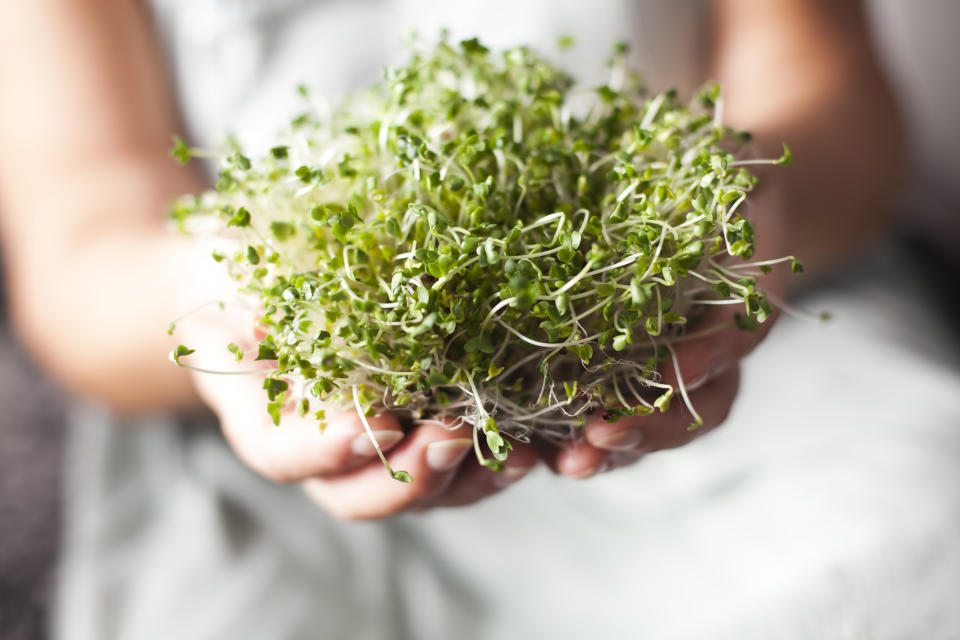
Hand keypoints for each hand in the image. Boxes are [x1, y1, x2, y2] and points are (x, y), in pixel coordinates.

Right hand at [176, 254, 537, 519]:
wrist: (270, 280)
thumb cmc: (243, 275)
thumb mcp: (228, 278)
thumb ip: (248, 306)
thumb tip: (264, 323)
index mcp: (267, 420)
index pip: (284, 455)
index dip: (326, 450)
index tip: (370, 424)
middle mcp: (325, 451)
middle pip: (362, 494)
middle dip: (411, 473)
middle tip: (449, 436)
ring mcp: (381, 448)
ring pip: (423, 493)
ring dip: (469, 478)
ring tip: (510, 452)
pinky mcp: (429, 429)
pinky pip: (464, 463)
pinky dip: (501, 457)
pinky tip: (541, 441)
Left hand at [549, 188, 787, 476]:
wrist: (696, 210)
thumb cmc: (709, 180)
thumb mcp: (725, 167)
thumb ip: (727, 176)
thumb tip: (722, 164)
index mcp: (743, 299)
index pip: (736, 337)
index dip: (708, 357)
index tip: (676, 371)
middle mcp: (710, 350)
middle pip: (696, 406)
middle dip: (652, 426)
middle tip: (605, 435)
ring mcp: (667, 374)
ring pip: (652, 428)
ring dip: (612, 450)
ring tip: (570, 463)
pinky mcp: (620, 381)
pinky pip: (605, 420)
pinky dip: (573, 441)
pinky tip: (536, 452)